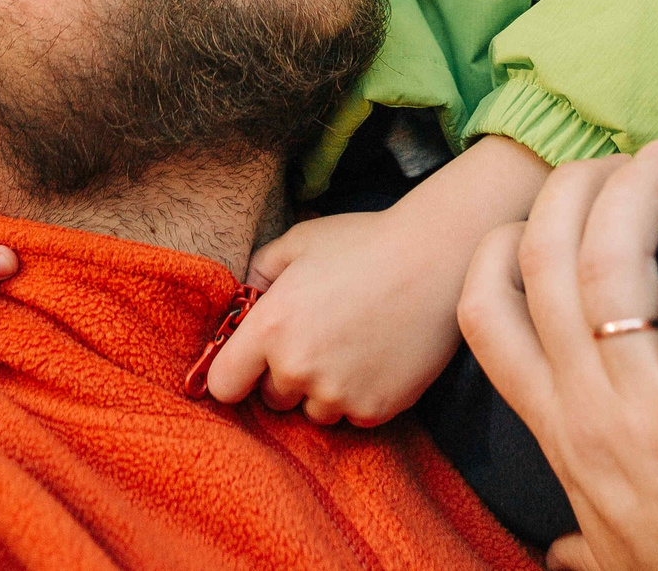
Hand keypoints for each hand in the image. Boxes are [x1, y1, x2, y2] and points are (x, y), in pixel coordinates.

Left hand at [204, 134, 549, 425]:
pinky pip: (352, 416)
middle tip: (318, 338)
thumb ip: (259, 272)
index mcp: (270, 328)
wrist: (435, 261)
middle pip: (271, 399)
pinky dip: (359, 394)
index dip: (234, 373)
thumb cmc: (363, 243)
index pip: (222, 385)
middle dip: (285, 375)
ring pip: (313, 411)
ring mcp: (338, 394)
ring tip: (351, 344)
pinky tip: (376, 356)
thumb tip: (243, 299)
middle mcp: (298, 369)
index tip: (249, 363)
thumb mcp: (298, 242)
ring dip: (323, 389)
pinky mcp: (375, 410)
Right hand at [458, 142, 657, 570]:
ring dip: (630, 195)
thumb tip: (561, 556)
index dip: (498, 243)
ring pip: (605, 270)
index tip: (539, 214)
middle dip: (569, 191)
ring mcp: (633, 410)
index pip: (482, 312)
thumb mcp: (594, 548)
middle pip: (543, 264)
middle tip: (613, 159)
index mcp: (548, 426)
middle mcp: (577, 408)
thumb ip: (570, 538)